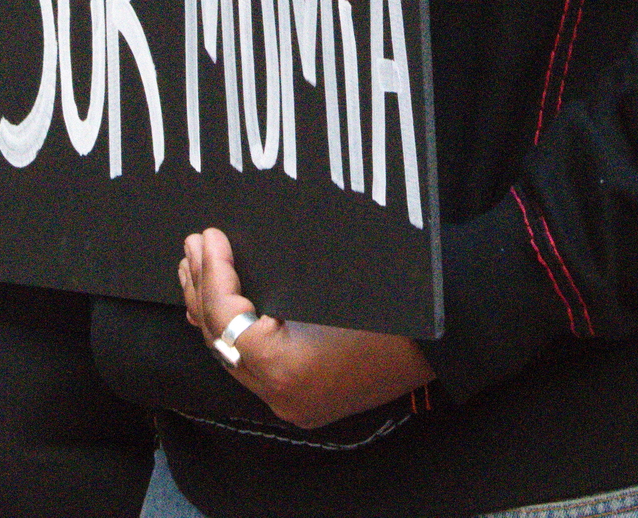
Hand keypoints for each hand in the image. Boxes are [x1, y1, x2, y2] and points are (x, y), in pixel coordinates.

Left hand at [179, 227, 433, 429]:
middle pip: (220, 341)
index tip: (209, 236)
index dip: (213, 275)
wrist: (444, 336)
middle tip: (193, 245)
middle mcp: (282, 395)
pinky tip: (216, 309)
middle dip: (202, 289)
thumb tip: (230, 247)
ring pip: (231, 356)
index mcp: (286, 368)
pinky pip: (252, 366)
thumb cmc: (391, 301)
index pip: (226, 319)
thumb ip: (278, 277)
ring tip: (194, 269)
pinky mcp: (304, 397)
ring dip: (211, 310)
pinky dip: (232, 333)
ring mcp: (292, 401)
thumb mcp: (330, 282)